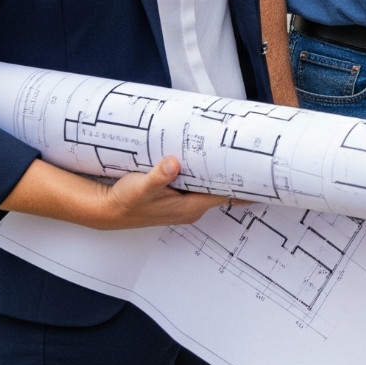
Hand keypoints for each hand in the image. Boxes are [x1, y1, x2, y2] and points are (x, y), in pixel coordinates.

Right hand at [91, 156, 235, 229]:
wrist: (108, 209)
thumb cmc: (125, 202)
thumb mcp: (141, 186)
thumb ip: (158, 176)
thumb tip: (173, 164)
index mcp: (189, 207)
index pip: (224, 195)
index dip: (241, 184)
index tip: (257, 174)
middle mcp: (190, 208)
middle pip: (220, 191)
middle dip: (233, 176)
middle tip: (247, 156)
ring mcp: (183, 204)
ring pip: (208, 188)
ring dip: (217, 175)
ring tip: (230, 155)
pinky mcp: (176, 199)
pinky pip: (197, 186)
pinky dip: (203, 175)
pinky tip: (204, 162)